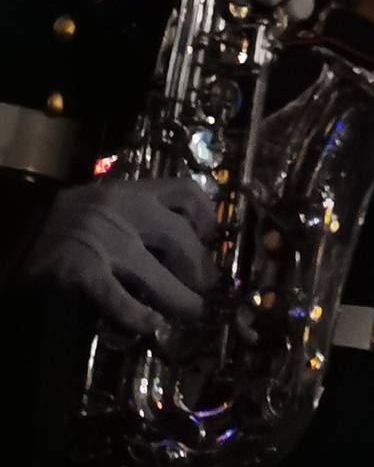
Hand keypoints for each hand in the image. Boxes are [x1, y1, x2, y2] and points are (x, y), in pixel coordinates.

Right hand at [20, 178, 212, 339]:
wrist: (11, 232)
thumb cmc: (60, 223)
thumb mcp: (101, 205)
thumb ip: (135, 215)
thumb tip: (182, 247)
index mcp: (129, 192)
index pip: (184, 191)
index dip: (206, 216)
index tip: (211, 238)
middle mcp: (122, 211)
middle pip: (181, 239)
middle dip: (201, 268)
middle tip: (208, 289)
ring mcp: (103, 241)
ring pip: (159, 275)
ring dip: (182, 299)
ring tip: (193, 314)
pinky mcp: (81, 269)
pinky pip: (121, 299)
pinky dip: (140, 316)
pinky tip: (152, 325)